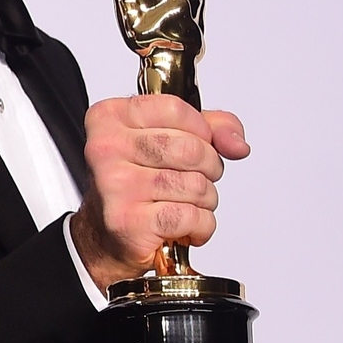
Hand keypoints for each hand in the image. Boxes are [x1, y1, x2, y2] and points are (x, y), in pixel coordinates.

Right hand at [70, 94, 248, 291]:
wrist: (106, 234)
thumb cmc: (137, 183)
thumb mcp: (169, 138)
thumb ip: (210, 127)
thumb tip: (236, 143)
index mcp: (110, 118)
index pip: (174, 108)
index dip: (201, 129)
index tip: (197, 143)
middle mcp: (106, 148)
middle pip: (190, 149)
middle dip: (209, 168)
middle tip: (194, 178)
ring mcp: (115, 184)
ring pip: (196, 185)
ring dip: (205, 200)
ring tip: (184, 203)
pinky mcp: (128, 221)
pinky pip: (191, 217)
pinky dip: (200, 225)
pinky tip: (184, 225)